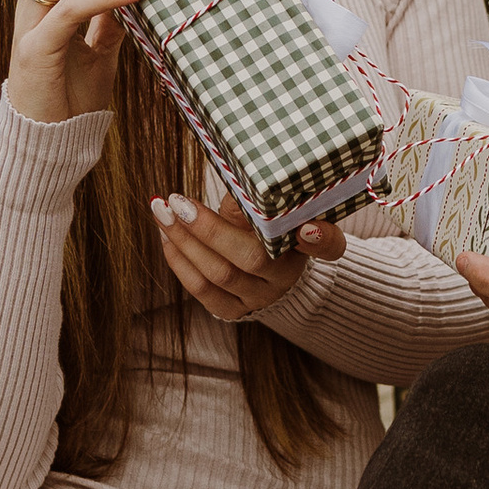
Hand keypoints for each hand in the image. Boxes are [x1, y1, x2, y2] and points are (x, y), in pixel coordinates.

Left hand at [151, 191, 346, 322]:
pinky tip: (166, 236)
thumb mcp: (276, 212)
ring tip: (162, 213)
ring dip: (183, 241)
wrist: (270, 274)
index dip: (320, 238)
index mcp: (304, 249)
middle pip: (250, 258)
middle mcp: (284, 278)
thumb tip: (236, 178)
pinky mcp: (232, 310)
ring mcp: (258, 298)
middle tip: (177, 202)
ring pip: (217, 275)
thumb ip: (262, 199)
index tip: (307, 227)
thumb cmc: (270, 230)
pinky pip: (200, 290)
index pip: (326, 245)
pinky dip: (178, 261)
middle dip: (207, 229)